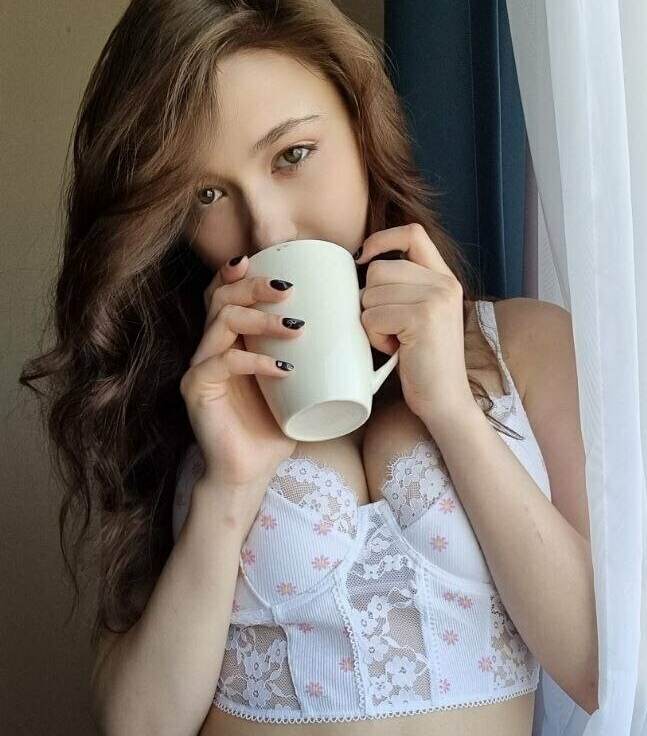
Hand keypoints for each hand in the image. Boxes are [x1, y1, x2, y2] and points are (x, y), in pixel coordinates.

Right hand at [179, 256, 304, 487]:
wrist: (248, 473)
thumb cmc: (273, 429)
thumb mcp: (298, 387)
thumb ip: (312, 361)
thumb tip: (361, 338)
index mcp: (229, 340)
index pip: (225, 292)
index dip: (241, 272)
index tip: (271, 263)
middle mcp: (209, 347)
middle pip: (222, 296)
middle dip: (255, 285)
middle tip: (289, 290)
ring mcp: (200, 367)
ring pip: (222, 321)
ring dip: (261, 318)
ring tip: (296, 328)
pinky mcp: (196, 389)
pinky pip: (222, 362)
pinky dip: (255, 361)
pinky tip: (282, 369)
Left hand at [355, 223, 473, 422]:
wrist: (446, 401)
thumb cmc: (424, 364)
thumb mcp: (419, 316)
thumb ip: (403, 288)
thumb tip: (359, 266)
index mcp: (445, 278)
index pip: (412, 233)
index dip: (382, 239)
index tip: (362, 258)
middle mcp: (444, 283)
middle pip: (379, 269)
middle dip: (371, 302)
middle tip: (390, 329)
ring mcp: (436, 298)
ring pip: (371, 294)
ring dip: (372, 323)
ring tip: (396, 342)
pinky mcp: (422, 317)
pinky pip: (373, 316)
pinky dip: (375, 337)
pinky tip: (396, 351)